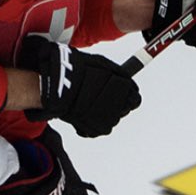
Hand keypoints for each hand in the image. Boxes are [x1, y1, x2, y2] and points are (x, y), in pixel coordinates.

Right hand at [19, 36, 140, 137]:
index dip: (127, 96)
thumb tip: (128, 81)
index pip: (135, 100)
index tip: (120, 94)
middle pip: (124, 109)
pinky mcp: (98, 129)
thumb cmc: (81, 70)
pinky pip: (101, 127)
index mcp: (125, 90)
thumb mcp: (104, 65)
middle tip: (100, 95)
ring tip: (89, 101)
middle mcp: (120, 107)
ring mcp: (109, 119)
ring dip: (104, 112)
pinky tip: (85, 110)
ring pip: (112, 118)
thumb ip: (119, 75)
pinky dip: (94, 121)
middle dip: (115, 103)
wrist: (60, 84)